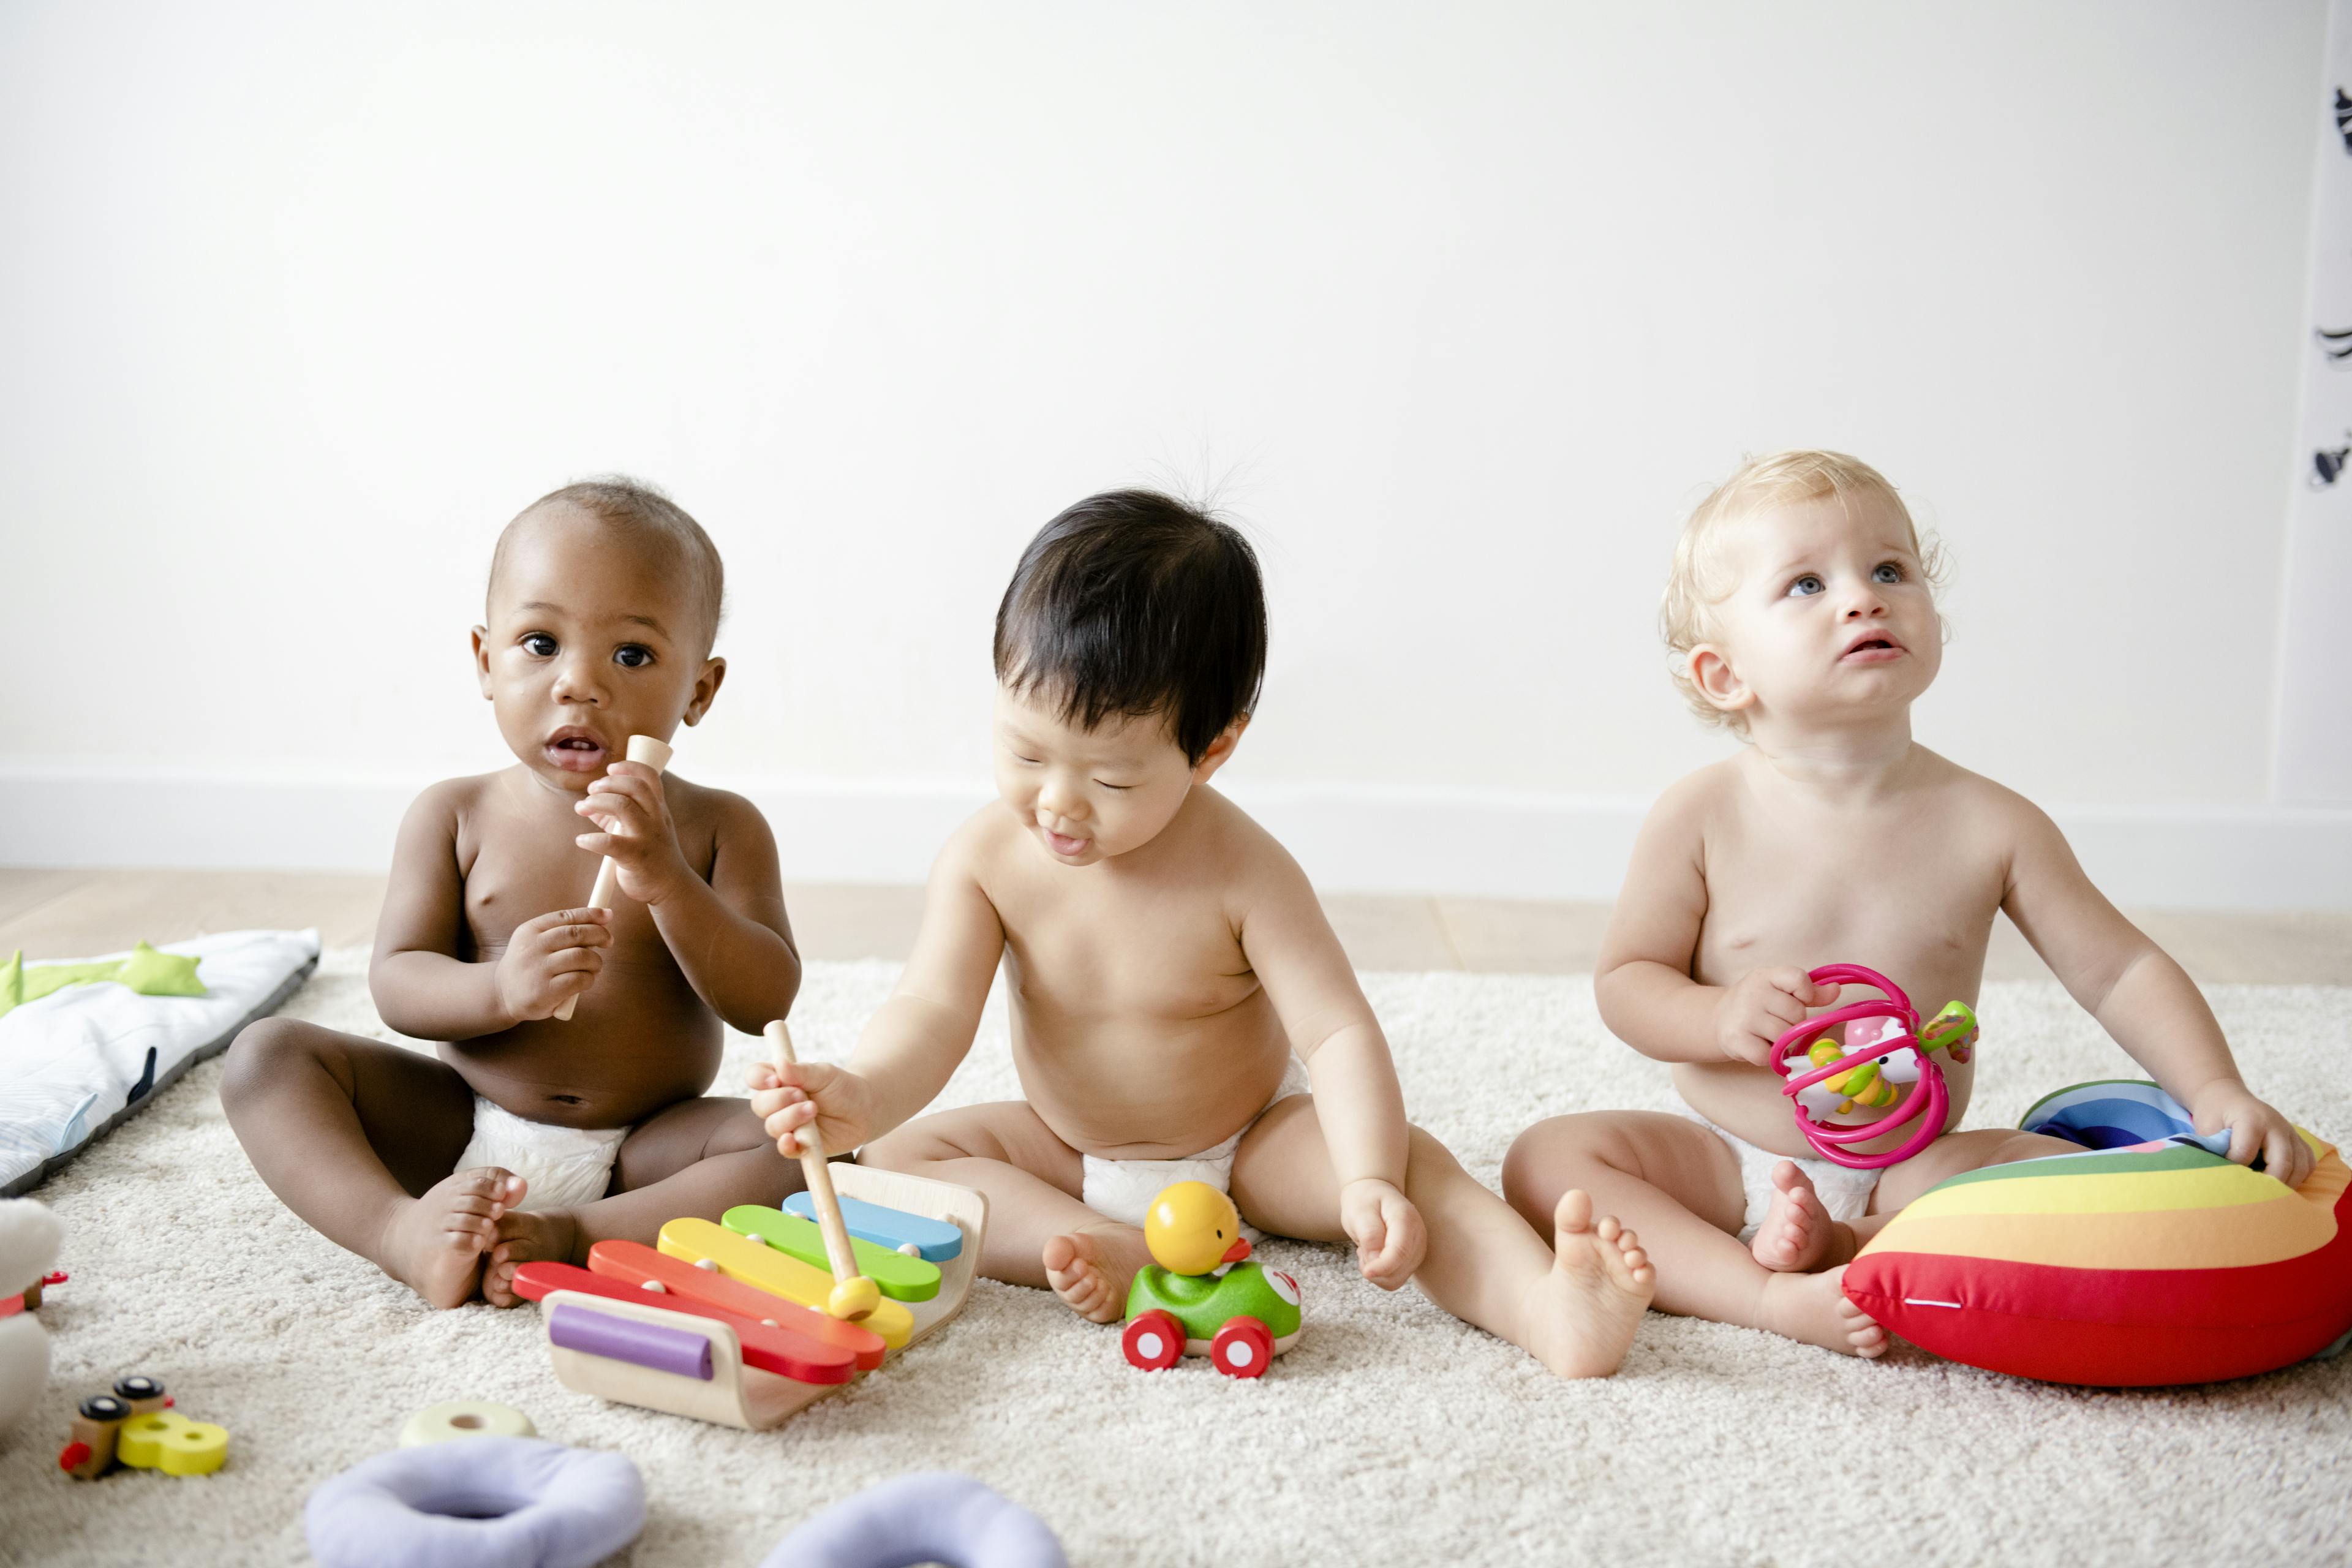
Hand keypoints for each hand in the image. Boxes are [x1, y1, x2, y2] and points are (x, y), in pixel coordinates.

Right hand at [493, 907, 611, 1022]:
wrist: (503, 994)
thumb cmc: (530, 964)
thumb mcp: (536, 941)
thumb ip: (562, 930)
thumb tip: (603, 917)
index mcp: (530, 930)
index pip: (565, 916)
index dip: (590, 914)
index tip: (608, 915)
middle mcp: (532, 947)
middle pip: (576, 934)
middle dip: (599, 934)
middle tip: (608, 941)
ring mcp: (537, 970)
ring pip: (581, 957)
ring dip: (596, 961)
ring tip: (595, 966)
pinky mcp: (545, 992)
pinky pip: (579, 979)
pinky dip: (589, 978)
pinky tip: (586, 980)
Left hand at [574, 762, 691, 904]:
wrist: (671, 887)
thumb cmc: (653, 855)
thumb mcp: (641, 830)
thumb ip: (615, 816)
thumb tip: (588, 805)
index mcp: (658, 808)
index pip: (650, 777)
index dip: (630, 767)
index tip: (611, 769)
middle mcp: (656, 818)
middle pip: (635, 787)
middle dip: (608, 783)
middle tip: (591, 790)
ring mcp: (648, 837)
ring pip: (623, 806)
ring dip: (596, 802)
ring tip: (582, 807)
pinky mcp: (637, 857)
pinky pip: (610, 843)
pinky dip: (591, 839)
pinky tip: (582, 841)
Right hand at [748, 1058, 876, 1158]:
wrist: (864, 1110)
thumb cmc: (841, 1087)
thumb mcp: (824, 1074)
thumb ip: (802, 1071)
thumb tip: (780, 1063)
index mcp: (780, 1081)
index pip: (755, 1077)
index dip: (758, 1078)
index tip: (775, 1079)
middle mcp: (779, 1104)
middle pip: (759, 1104)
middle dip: (778, 1099)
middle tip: (801, 1094)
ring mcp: (788, 1125)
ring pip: (772, 1125)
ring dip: (789, 1117)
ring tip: (813, 1109)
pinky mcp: (799, 1145)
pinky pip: (784, 1149)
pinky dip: (785, 1145)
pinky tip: (792, 1140)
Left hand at [1339, 1177, 1425, 1289]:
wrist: (1375, 1193)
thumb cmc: (1366, 1200)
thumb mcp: (1360, 1211)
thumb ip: (1369, 1234)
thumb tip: (1375, 1261)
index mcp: (1406, 1219)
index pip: (1400, 1252)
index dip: (1383, 1267)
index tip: (1366, 1271)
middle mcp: (1418, 1237)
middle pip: (1398, 1271)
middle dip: (1374, 1268)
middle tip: (1362, 1247)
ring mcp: (1417, 1251)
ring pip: (1396, 1280)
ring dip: (1375, 1272)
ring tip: (1368, 1249)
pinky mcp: (1412, 1261)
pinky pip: (1394, 1280)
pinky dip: (1379, 1274)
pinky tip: (1374, 1255)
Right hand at [1716, 967, 1839, 1066]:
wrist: (1717, 1019)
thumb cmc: (1758, 1004)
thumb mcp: (1780, 990)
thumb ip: (1810, 991)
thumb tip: (1836, 989)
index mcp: (1766, 976)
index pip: (1799, 979)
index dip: (1807, 993)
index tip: (1800, 999)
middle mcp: (1753, 993)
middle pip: (1796, 1014)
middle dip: (1793, 1023)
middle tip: (1777, 1021)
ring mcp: (1743, 1017)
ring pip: (1785, 1037)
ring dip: (1782, 1042)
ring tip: (1768, 1034)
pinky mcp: (1736, 1040)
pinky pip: (1769, 1056)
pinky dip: (1768, 1057)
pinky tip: (1759, 1045)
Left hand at [2190, 1081, 2313, 1189]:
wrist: (2228, 1098)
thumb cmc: (2215, 1115)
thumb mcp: (2206, 1128)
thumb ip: (2213, 1149)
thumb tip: (2218, 1176)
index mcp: (2251, 1118)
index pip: (2246, 1152)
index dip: (2233, 1168)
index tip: (2224, 1175)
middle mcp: (2276, 1124)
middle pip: (2283, 1162)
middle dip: (2269, 1184)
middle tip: (2253, 1197)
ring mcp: (2290, 1132)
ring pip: (2301, 1166)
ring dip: (2287, 1185)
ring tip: (2267, 1195)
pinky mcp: (2298, 1139)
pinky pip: (2309, 1163)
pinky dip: (2299, 1177)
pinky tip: (2281, 1184)